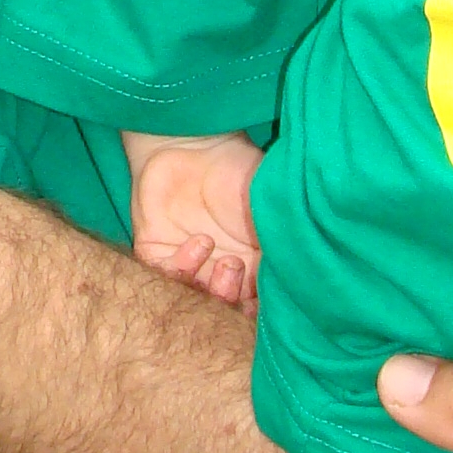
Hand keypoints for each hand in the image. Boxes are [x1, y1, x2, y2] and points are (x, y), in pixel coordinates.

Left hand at [126, 130, 262, 311]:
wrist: (193, 140)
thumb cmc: (241, 172)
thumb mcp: (270, 212)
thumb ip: (279, 249)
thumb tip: (296, 285)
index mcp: (250, 267)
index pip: (253, 305)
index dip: (257, 311)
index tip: (262, 302)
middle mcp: (217, 271)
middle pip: (222, 309)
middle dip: (232, 300)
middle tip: (239, 269)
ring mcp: (187, 263)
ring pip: (194, 299)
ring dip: (212, 288)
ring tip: (225, 261)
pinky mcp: (156, 251)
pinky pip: (164, 276)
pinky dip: (182, 268)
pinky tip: (199, 243)